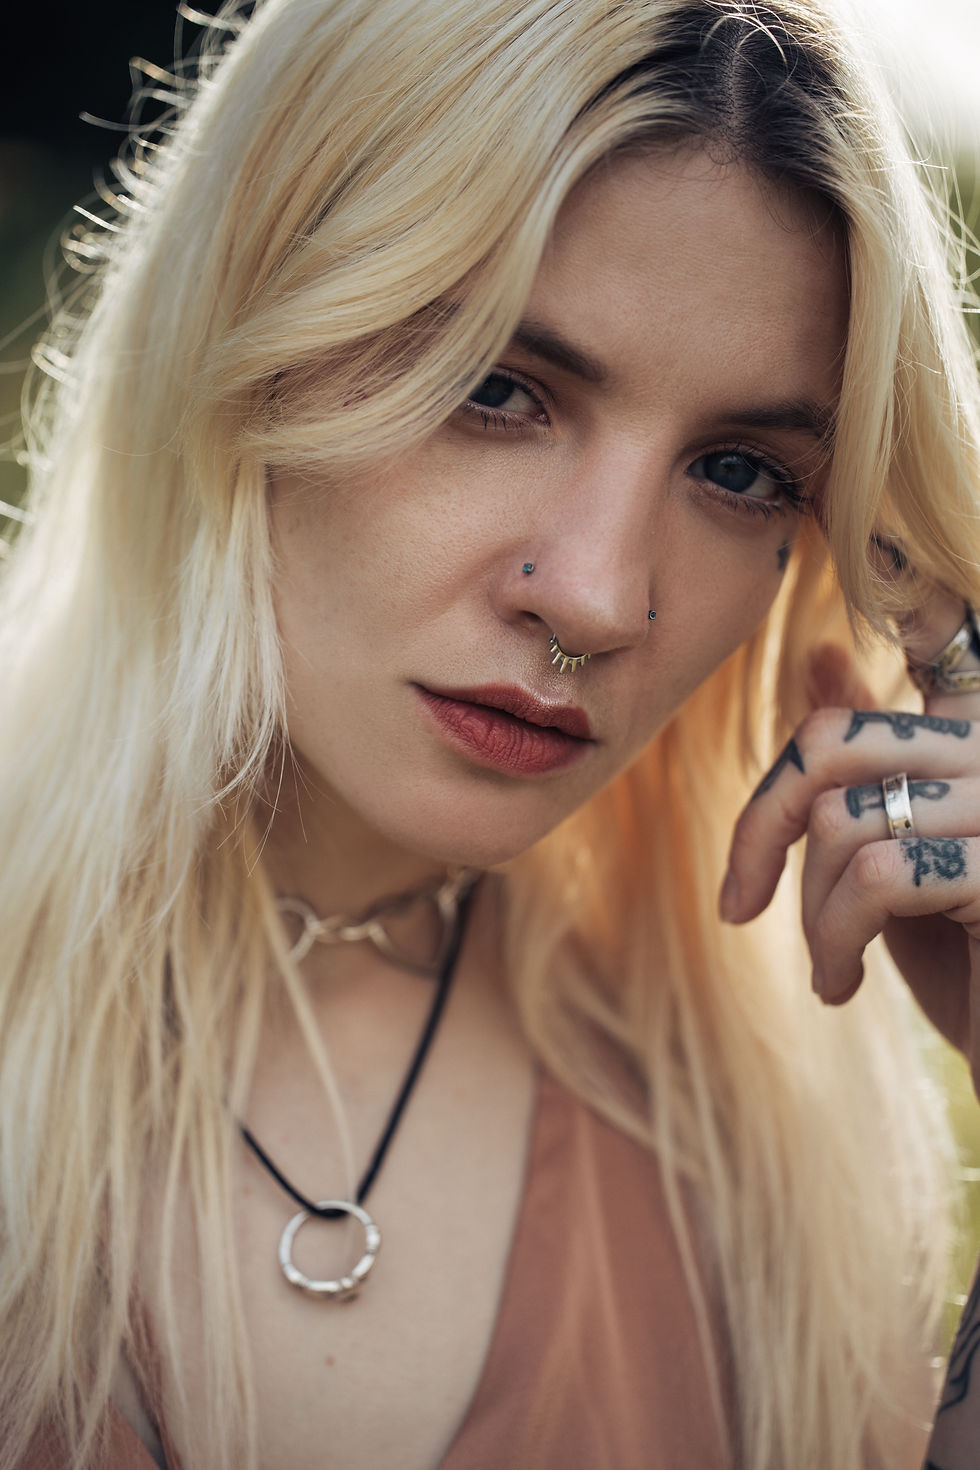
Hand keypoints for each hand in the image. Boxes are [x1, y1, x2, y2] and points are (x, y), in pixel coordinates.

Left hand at [721, 587, 979, 1081]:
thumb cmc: (967, 964)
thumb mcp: (902, 853)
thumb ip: (869, 763)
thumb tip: (820, 653)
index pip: (945, 637)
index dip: (915, 594)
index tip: (884, 552)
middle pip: (834, 743)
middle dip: (763, 826)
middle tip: (741, 903)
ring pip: (841, 819)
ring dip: (809, 911)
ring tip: (828, 966)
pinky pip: (875, 876)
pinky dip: (833, 939)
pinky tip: (841, 986)